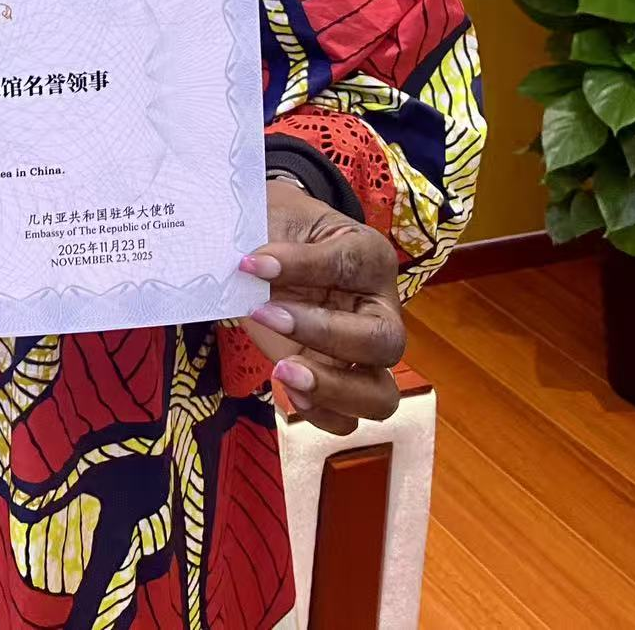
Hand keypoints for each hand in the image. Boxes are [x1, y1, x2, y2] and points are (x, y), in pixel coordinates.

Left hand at [240, 180, 405, 435]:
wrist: (274, 247)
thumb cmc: (283, 225)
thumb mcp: (278, 216)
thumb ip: (272, 240)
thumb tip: (253, 268)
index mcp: (370, 257)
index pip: (350, 265)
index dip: (302, 266)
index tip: (251, 263)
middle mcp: (379, 308)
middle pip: (383, 341)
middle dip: (325, 335)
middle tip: (267, 315)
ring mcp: (362, 352)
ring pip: (380, 394)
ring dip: (333, 391)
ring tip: (283, 372)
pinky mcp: (338, 379)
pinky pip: (347, 418)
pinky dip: (320, 414)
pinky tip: (289, 391)